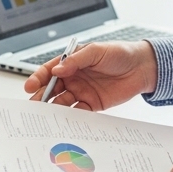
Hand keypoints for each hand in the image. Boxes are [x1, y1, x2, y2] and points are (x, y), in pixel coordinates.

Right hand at [23, 41, 157, 110]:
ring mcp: (82, 92)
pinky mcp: (92, 104)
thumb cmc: (119, 54)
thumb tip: (56, 70)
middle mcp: (73, 78)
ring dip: (53, 109)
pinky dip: (70, 117)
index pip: (49, 71)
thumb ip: (76, 61)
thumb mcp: (96, 51)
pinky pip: (78, 112)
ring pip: (62, 102)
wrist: (142, 68)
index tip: (30, 86)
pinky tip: (66, 120)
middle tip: (34, 105)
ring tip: (47, 115)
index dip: (38, 78)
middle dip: (41, 97)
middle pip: (52, 89)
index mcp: (71, 63)